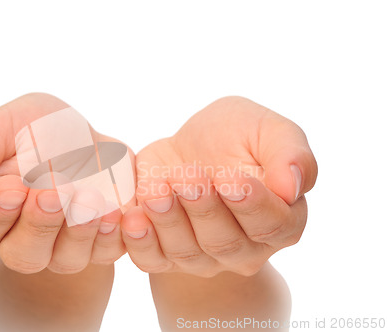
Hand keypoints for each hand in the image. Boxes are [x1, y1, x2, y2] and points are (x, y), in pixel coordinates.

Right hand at [0, 93, 133, 273]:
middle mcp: (25, 236)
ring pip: (65, 259)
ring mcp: (65, 244)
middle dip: (38, 225)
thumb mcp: (5, 125)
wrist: (88, 139)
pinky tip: (115, 211)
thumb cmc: (38, 130)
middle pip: (23, 253)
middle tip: (52, 194)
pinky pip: (106, 252)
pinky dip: (110, 236)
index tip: (14, 188)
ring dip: (78, 232)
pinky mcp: (101, 242)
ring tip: (90, 200)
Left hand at [120, 96, 317, 276]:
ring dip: (170, 221)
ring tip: (158, 190)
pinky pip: (152, 260)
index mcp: (281, 219)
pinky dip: (141, 243)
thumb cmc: (233, 137)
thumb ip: (290, 153)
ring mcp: (205, 257)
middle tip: (189, 177)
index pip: (273, 225)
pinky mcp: (166, 254)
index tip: (231, 179)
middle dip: (204, 210)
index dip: (252, 205)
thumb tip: (293, 186)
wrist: (189, 149)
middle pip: (226, 244)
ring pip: (187, 253)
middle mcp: (245, 248)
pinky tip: (133, 218)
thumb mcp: (266, 129)